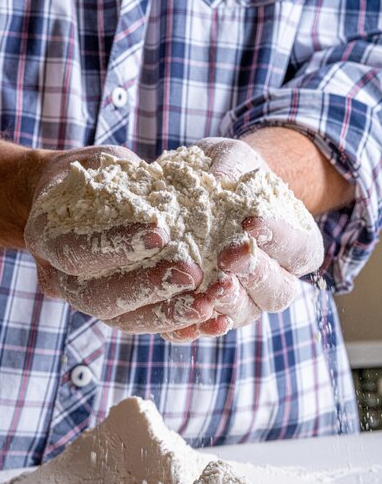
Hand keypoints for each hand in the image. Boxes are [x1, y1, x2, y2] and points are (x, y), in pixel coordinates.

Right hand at [25, 145, 202, 318]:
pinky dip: (178, 326)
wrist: (79, 201)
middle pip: (97, 298)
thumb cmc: (96, 173)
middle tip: (192, 274)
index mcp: (46, 237)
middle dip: (147, 288)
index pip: (76, 250)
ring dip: (167, 316)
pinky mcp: (114, 310)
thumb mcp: (105, 163)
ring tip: (208, 305)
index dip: (116, 245)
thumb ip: (128, 181)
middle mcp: (59, 277)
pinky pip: (143, 325)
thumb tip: (173, 192)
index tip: (161, 233)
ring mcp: (85, 300)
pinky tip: (213, 321)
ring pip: (121, 320)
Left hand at [151, 137, 323, 342]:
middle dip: (256, 276)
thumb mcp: (231, 158)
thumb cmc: (228, 171)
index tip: (252, 223)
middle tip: (229, 257)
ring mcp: (244, 298)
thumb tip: (217, 180)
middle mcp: (276, 278)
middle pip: (279, 291)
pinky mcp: (210, 309)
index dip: (281, 240)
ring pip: (246, 313)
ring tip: (210, 288)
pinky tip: (183, 314)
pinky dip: (195, 325)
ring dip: (229, 303)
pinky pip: (205, 324)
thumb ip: (230, 165)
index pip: (300, 250)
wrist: (203, 189)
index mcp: (295, 244)